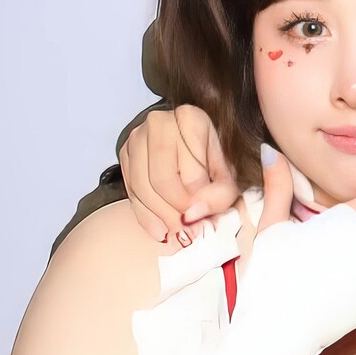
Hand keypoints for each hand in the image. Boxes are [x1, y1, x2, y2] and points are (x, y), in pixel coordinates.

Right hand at [120, 105, 239, 244]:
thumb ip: (220, 192)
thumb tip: (193, 216)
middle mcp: (159, 123)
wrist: (197, 136)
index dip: (200, 203)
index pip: (191, 174)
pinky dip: (145, 215)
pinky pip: (130, 191)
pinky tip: (160, 229)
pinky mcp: (125, 154)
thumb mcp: (230, 170)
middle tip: (190, 232)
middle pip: (161, 181)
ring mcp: (137, 137)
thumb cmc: (216, 152)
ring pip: (141, 188)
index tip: (208, 219)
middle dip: (176, 213)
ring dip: (159, 218)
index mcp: (190, 119)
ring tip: (177, 235)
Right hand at [232, 155, 355, 354]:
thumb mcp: (269, 232)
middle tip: (302, 265)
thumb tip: (271, 151)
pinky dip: (342, 289)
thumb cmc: (265, 281)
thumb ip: (279, 190)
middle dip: (333, 244)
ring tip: (305, 284)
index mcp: (343, 224)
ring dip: (336, 267)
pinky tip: (317, 301)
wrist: (269, 337)